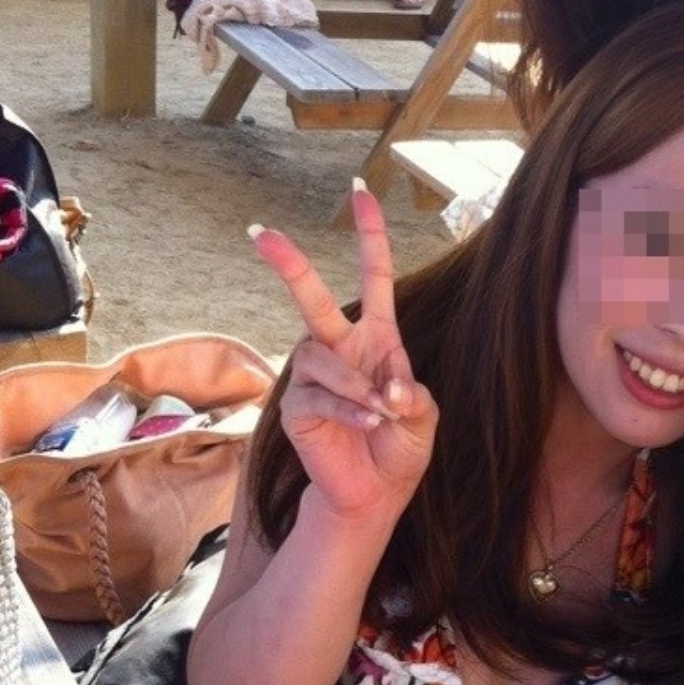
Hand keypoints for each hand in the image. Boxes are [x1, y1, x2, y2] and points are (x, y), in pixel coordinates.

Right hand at [251, 181, 437, 522]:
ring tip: (381, 413)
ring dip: (357, 385)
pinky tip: (368, 422)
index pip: (373, 277)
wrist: (376, 492)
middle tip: (260, 232)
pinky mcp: (296, 407)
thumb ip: (412, 393)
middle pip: (314, 299)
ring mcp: (312, 376)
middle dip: (289, 264)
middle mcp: (338, 348)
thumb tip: (388, 386)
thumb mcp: (423, 415)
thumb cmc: (399, 447)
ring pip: (323, 359)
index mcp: (377, 339)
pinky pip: (319, 396)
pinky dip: (349, 409)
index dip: (369, 235)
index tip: (361, 192)